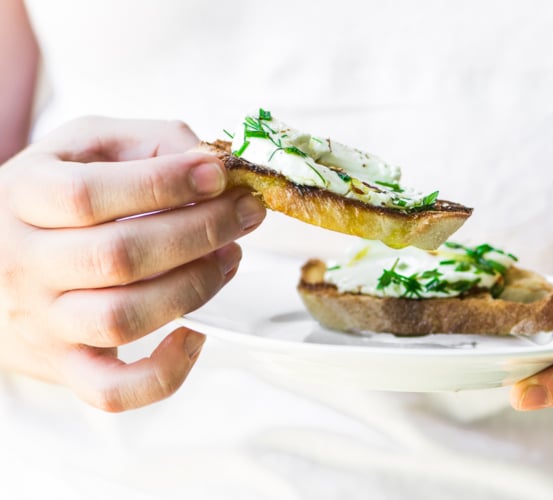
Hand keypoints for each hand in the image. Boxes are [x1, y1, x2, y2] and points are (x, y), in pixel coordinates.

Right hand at [0, 116, 265, 410]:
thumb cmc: (55, 196)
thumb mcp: (86, 147)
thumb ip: (148, 142)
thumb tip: (212, 162)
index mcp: (23, 196)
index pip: (89, 195)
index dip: (163, 184)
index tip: (217, 174)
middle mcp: (25, 263)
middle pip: (118, 257)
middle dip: (200, 231)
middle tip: (246, 212)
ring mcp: (43, 322)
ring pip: (123, 317)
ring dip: (195, 286)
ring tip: (229, 256)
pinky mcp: (65, 366)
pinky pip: (113, 390)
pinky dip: (164, 373)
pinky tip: (196, 335)